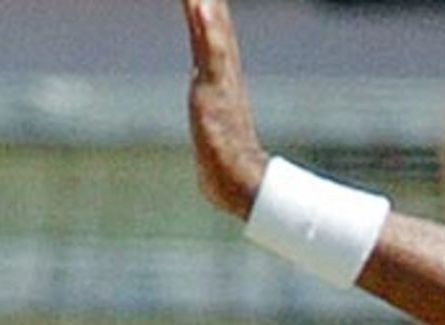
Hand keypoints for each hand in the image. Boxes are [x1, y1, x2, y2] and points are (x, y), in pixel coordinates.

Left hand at [179, 0, 264, 218]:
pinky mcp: (214, 91)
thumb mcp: (212, 144)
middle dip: (209, 0)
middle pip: (217, 24)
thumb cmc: (228, 172)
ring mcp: (220, 80)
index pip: (216, 38)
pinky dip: (207, 28)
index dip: (211, 12)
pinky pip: (210, 52)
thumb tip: (208, 158)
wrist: (244, 186)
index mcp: (223, 83)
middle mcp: (224, 74)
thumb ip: (211, 139)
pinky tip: (200, 4)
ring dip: (206, 4)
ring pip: (213, 30)